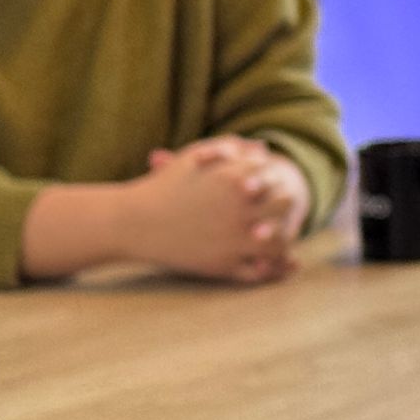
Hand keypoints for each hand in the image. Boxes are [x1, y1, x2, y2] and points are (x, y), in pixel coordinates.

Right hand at [125, 139, 302, 283]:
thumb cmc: (164, 185)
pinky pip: (259, 272)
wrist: (134, 222)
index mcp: (235, 181)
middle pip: (285, 207)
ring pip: (278, 243)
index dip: (280, 182)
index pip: (279, 179)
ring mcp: (232, 241)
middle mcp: (239, 211)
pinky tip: (267, 261)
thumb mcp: (195, 156)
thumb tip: (262, 149)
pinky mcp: (222, 267)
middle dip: (285, 207)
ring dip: (283, 240)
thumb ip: (231, 148)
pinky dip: (270, 268)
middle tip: (281, 211)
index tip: (274, 186)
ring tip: (279, 237)